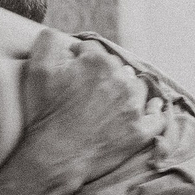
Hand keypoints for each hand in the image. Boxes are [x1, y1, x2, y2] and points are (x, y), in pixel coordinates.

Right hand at [10, 30, 164, 194]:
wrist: (55, 158)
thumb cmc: (44, 114)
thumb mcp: (37, 70)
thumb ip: (47, 40)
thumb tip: (64, 36)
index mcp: (97, 62)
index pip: (92, 50)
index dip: (80, 59)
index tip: (74, 72)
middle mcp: (121, 80)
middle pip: (116, 68)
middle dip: (104, 75)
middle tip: (89, 92)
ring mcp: (134, 106)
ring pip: (137, 87)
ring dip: (128, 90)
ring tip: (114, 102)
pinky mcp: (141, 130)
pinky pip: (157, 116)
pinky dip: (154, 111)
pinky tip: (150, 109)